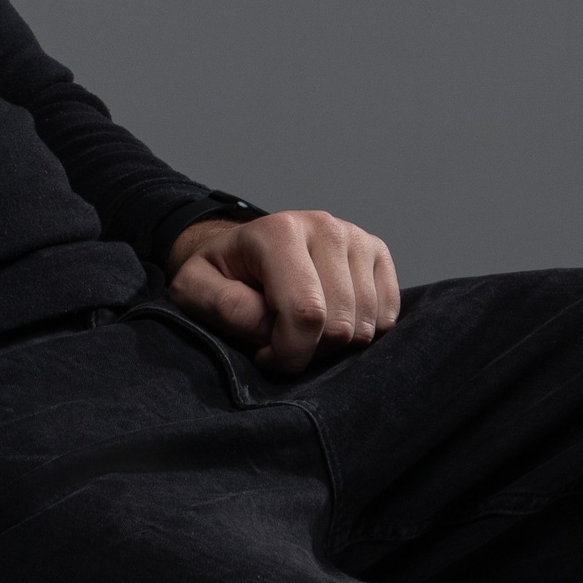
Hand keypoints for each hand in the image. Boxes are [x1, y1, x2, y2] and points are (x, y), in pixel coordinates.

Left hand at [167, 208, 398, 375]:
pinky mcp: (377, 252)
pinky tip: (329, 318)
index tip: (266, 356)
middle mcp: (324, 226)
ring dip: (334, 345)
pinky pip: (388, 318)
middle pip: (340, 325)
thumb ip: (224, 307)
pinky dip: (361, 333)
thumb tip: (273, 324)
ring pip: (367, 327)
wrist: (244, 250)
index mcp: (278, 231)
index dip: (289, 353)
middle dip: (309, 350)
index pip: (306, 313)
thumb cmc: (221, 274)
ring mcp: (356, 237)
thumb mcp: (194, 289)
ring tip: (301, 328)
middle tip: (281, 340)